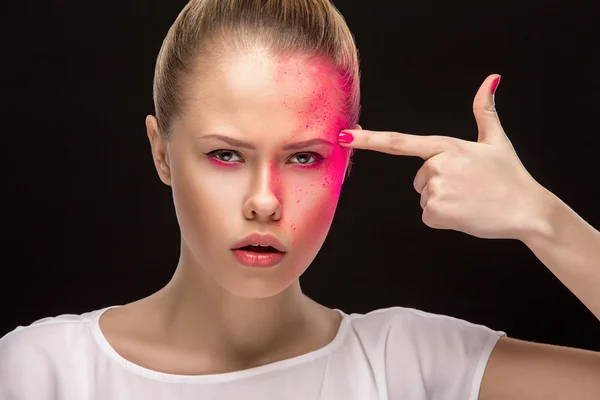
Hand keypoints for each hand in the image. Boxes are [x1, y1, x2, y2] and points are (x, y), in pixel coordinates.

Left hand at [339, 74, 552, 240]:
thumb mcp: (495, 140)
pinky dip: (444, 218)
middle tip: (468, 187)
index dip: (369, 139)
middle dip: (438, 184)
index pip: (399, 142)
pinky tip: (465, 213)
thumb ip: (484, 110)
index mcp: (445, 146)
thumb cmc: (510, 176)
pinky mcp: (436, 212)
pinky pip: (428, 216)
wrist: (528, 210)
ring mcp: (435, 189)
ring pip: (424, 198)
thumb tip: (491, 79)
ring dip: (443, 202)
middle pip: (419, 179)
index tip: (344, 136)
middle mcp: (436, 165)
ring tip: (470, 199)